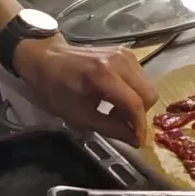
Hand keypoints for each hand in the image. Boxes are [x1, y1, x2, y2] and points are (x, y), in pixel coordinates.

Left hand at [13, 36, 157, 146]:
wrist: (46, 59)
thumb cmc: (55, 89)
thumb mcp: (78, 115)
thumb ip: (110, 128)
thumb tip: (135, 141)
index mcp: (104, 74)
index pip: (135, 103)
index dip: (139, 126)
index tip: (137, 142)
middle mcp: (120, 61)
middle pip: (149, 94)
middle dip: (139, 115)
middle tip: (119, 123)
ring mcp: (125, 54)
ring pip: (147, 86)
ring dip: (136, 103)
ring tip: (113, 110)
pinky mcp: (126, 53)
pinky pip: (140, 78)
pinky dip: (132, 92)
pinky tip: (114, 98)